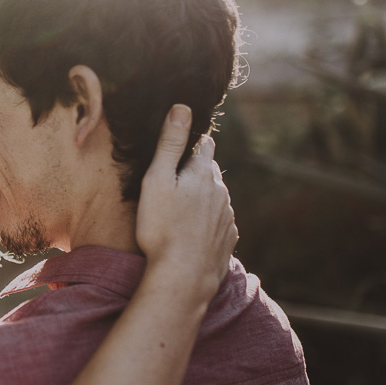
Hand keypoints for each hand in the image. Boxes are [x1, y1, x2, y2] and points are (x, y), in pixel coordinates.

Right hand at [135, 105, 236, 299]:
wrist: (183, 276)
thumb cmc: (162, 228)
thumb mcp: (157, 180)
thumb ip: (170, 144)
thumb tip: (182, 107)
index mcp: (203, 174)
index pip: (205, 146)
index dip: (192, 143)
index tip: (181, 145)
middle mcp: (221, 192)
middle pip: (210, 172)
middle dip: (196, 171)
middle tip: (173, 179)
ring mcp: (227, 217)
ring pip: (216, 197)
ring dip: (202, 197)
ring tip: (179, 209)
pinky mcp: (228, 239)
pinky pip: (218, 222)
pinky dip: (207, 221)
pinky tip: (192, 231)